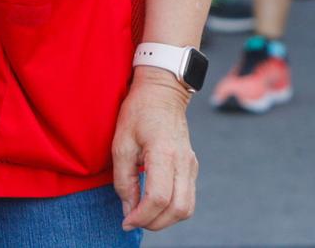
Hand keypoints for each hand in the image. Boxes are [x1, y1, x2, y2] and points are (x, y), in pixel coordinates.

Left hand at [112, 70, 198, 231]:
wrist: (162, 91)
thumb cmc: (138, 112)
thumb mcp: (121, 142)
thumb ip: (124, 179)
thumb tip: (128, 209)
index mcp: (163, 153)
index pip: (158, 198)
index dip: (141, 216)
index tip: (125, 221)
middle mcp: (183, 162)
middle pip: (178, 210)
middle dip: (154, 223)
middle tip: (133, 220)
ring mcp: (191, 164)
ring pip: (186, 208)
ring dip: (165, 220)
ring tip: (143, 214)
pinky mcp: (192, 166)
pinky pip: (187, 198)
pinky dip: (172, 209)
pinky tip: (154, 203)